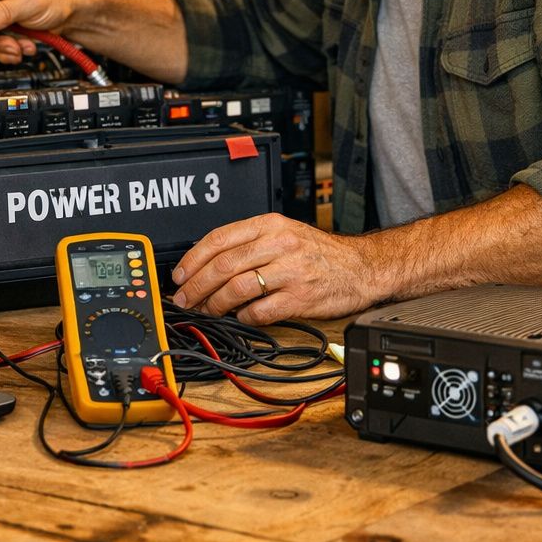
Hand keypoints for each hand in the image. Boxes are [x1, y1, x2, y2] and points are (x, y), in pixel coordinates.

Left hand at [170, 214, 381, 325]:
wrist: (361, 267)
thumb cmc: (319, 253)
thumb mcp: (284, 232)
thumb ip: (250, 242)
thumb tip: (208, 263)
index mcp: (270, 224)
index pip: (219, 239)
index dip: (193, 259)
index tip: (179, 275)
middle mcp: (279, 244)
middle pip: (223, 266)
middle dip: (197, 285)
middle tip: (185, 298)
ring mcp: (290, 271)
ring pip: (237, 288)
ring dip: (215, 304)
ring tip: (208, 310)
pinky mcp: (300, 298)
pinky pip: (260, 311)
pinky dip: (244, 317)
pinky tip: (240, 316)